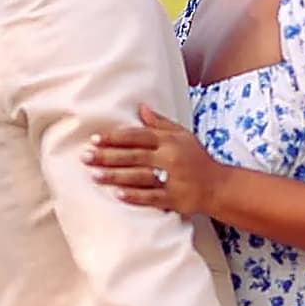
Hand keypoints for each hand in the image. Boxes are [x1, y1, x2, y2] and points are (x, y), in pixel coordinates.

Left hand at [83, 103, 227, 216]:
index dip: (115, 137)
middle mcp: (170, 157)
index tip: (95, 139)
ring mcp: (173, 178)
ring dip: (115, 175)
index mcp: (169, 141)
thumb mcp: (183, 136)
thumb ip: (160, 123)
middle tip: (85, 157)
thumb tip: (141, 107)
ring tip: (94, 175)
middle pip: (134, 155)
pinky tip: (117, 195)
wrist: (219, 186)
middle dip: (108, 156)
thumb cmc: (198, 159)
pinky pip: (152, 197)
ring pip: (139, 176)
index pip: (138, 136)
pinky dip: (135, 196)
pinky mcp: (175, 198)